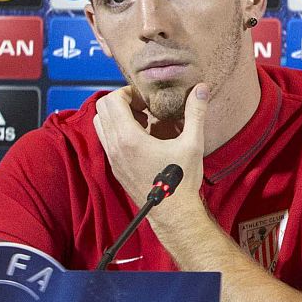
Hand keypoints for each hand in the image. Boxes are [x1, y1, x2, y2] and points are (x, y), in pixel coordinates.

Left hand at [94, 83, 207, 211]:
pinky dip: (118, 131)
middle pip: (102, 109)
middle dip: (121, 102)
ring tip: (142, 120)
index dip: (127, 93)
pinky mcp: (115, 167)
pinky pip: (107, 140)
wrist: (171, 212)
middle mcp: (115, 147)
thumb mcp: (192, 143)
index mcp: (129, 139)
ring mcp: (112, 158)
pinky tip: (143, 138)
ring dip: (117, 116)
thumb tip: (201, 89)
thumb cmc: (181, 180)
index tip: (146, 99)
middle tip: (143, 106)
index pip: (111, 101)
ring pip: (100, 125)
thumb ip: (195, 113)